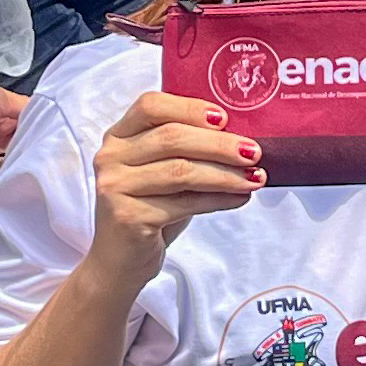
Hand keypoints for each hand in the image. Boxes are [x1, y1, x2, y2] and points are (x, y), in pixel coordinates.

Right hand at [89, 90, 260, 260]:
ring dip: (225, 174)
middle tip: (254, 152)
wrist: (121, 260)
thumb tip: (242, 137)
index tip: (226, 118)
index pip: (151, 105)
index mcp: (119, 135)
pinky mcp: (128, 217)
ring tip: (255, 178)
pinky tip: (240, 198)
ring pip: (181, 171)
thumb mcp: (163, 170)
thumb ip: (186, 148)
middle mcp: (110, 157)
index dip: (190, 107)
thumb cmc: (151, 208)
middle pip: (172, 138)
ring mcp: (115, 187)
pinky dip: (218, 199)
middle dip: (220, 144)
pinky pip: (184, 203)